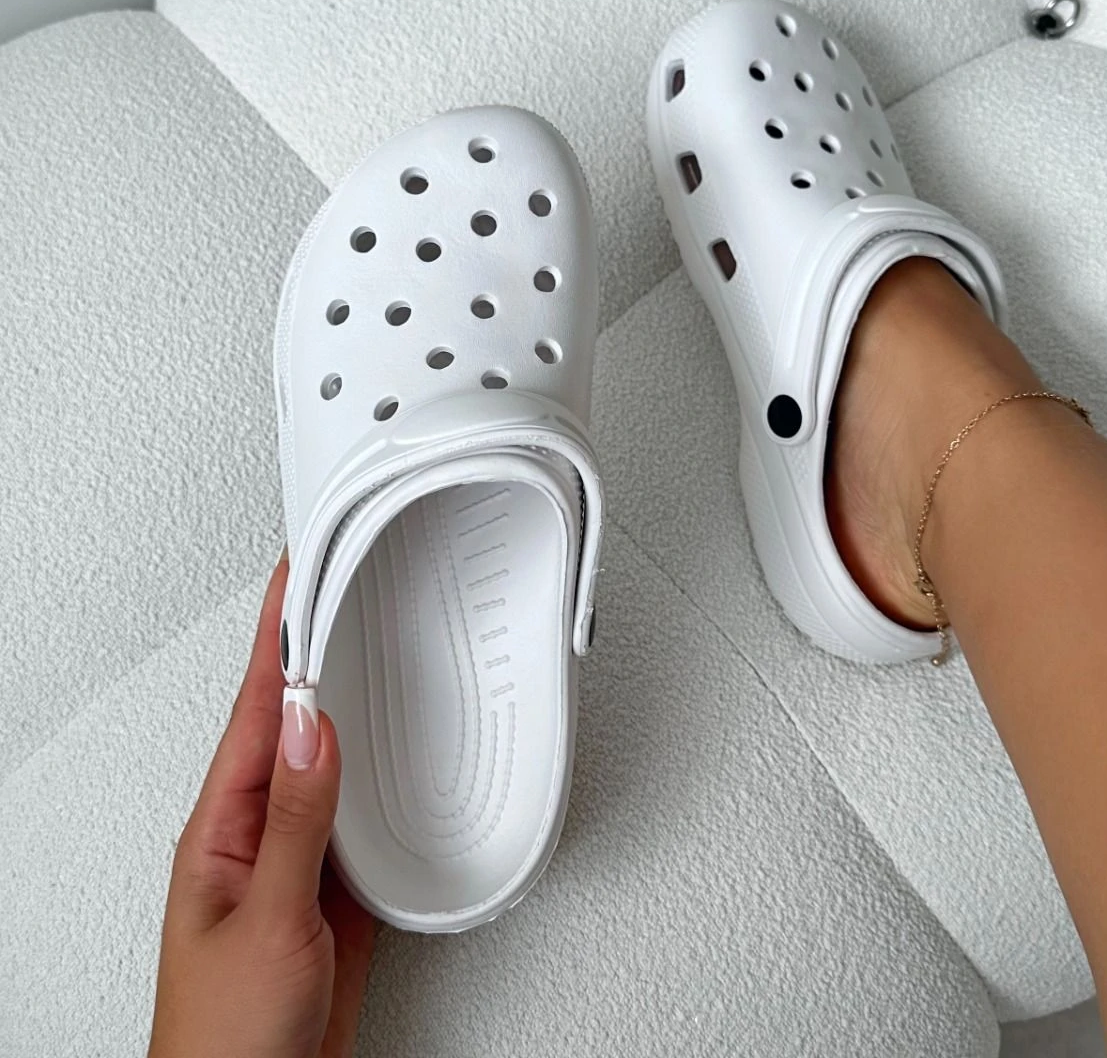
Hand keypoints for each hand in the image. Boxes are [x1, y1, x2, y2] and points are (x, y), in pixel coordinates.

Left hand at [148, 560, 374, 1057]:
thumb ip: (297, 821)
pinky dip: (389, 773)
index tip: (297, 573)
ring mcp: (302, 857)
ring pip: (334, 760)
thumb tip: (310, 730)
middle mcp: (260, 831)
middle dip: (314, 649)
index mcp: (223, 826)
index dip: (276, 636)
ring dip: (355, 703)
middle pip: (293, 720)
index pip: (252, 708)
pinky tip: (404, 752)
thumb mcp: (267, 918)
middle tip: (341, 583)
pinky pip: (367, 812)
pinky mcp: (339, 888)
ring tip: (377, 644)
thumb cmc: (224, 1039)